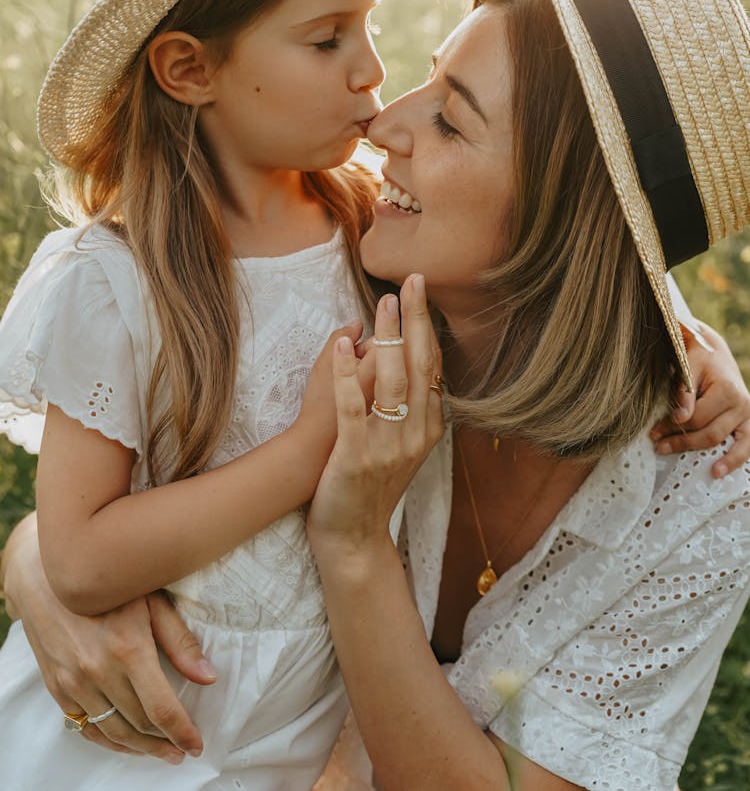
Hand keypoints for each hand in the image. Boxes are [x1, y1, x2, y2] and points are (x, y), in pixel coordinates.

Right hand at [3, 518, 213, 761]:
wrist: (46, 574)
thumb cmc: (109, 579)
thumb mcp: (151, 599)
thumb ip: (179, 641)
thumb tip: (208, 677)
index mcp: (127, 648)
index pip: (161, 708)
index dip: (182, 731)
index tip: (197, 744)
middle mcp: (98, 670)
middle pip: (139, 724)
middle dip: (165, 742)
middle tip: (183, 749)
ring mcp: (74, 681)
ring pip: (112, 731)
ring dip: (139, 748)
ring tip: (161, 751)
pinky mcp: (57, 686)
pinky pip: (85, 726)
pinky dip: (108, 739)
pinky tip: (126, 741)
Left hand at [307, 274, 443, 560]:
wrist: (353, 541)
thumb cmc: (371, 488)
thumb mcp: (401, 447)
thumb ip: (409, 408)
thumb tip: (407, 362)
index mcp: (427, 428)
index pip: (432, 367)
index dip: (427, 328)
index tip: (421, 292)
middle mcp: (415, 435)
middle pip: (420, 366)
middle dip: (416, 321)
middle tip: (412, 282)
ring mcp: (388, 447)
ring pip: (393, 381)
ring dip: (388, 338)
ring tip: (382, 305)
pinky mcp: (356, 458)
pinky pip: (353, 408)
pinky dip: (347, 374)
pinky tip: (342, 347)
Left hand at [651, 321, 749, 477]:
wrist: (716, 354)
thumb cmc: (699, 360)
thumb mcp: (688, 368)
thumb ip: (684, 393)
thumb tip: (679, 419)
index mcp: (727, 391)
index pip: (696, 418)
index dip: (673, 427)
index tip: (654, 431)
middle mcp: (742, 404)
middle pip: (709, 433)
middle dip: (682, 442)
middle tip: (659, 446)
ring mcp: (748, 415)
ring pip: (724, 442)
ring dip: (702, 454)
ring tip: (686, 463)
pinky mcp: (749, 422)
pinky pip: (746, 446)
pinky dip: (734, 459)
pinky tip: (718, 470)